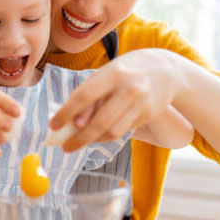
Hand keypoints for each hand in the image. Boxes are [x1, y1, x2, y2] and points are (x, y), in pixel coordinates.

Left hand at [50, 49, 179, 150]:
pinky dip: (105, 137)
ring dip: (92, 140)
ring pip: (112, 132)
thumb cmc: (126, 71)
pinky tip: (97, 135)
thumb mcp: (106, 74)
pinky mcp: (147, 116)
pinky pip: (122, 132)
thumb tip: (71, 121)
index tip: (53, 125)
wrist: (166, 71)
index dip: (67, 112)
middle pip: (100, 121)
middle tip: (65, 147)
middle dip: (79, 138)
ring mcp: (141, 104)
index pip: (84, 95)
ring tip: (79, 142)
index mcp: (113, 74)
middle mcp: (129, 89)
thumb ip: (89, 94)